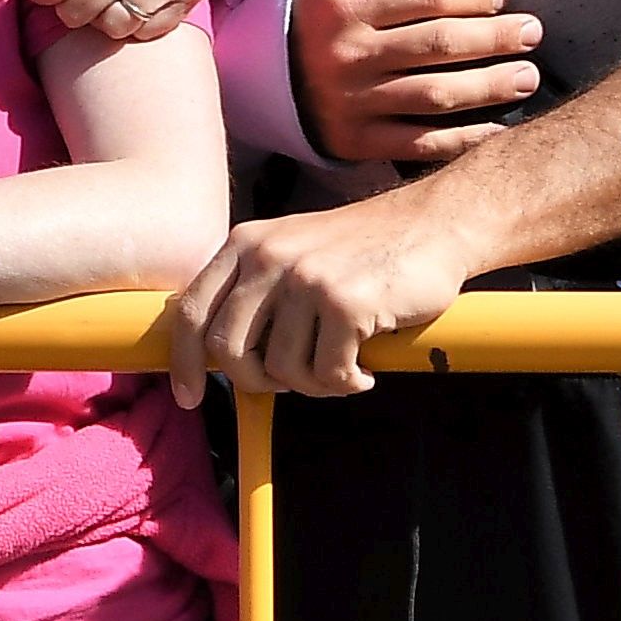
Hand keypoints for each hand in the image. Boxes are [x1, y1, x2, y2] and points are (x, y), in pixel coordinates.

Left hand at [165, 186, 486, 404]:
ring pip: (280, 368)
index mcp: (245, 244)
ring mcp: (305, 279)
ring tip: (342, 368)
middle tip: (293, 383)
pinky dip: (348, 383)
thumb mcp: (292, 251)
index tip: (189, 396)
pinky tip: (365, 369)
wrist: (435, 223)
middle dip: (256, 381)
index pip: (190, 312)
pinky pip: (328, 373)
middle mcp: (267, 257)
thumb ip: (252, 291)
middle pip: (227, 349)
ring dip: (313, 384)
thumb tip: (216, 356)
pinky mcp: (346, 303)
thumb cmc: (363, 250)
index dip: (185, 362)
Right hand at [290, 0, 543, 163]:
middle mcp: (346, 55)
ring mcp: (351, 102)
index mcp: (340, 5)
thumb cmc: (311, 7)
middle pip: (439, 44)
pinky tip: (496, 129)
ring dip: (490, 87)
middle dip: (495, 38)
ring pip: (436, 94)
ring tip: (525, 76)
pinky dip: (463, 140)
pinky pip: (419, 144)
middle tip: (531, 32)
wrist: (255, 68)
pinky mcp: (356, 140)